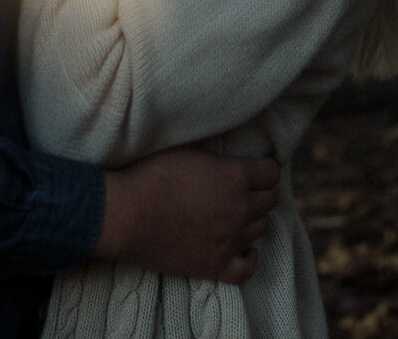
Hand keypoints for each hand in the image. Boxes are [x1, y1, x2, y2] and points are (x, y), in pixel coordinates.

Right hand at [94, 148, 280, 283]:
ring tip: (237, 214)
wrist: (126, 215)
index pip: (272, 172)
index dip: (265, 168)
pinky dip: (250, 258)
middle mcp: (239, 209)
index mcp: (236, 177)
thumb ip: (210, 145)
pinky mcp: (214, 266)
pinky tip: (244, 249)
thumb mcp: (184, 147)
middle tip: (246, 189)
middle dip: (261, 192)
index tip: (257, 168)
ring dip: (253, 219)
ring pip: (261, 229)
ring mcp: (229, 240)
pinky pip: (247, 268)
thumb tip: (217, 129)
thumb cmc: (150, 175)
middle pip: (270, 201)